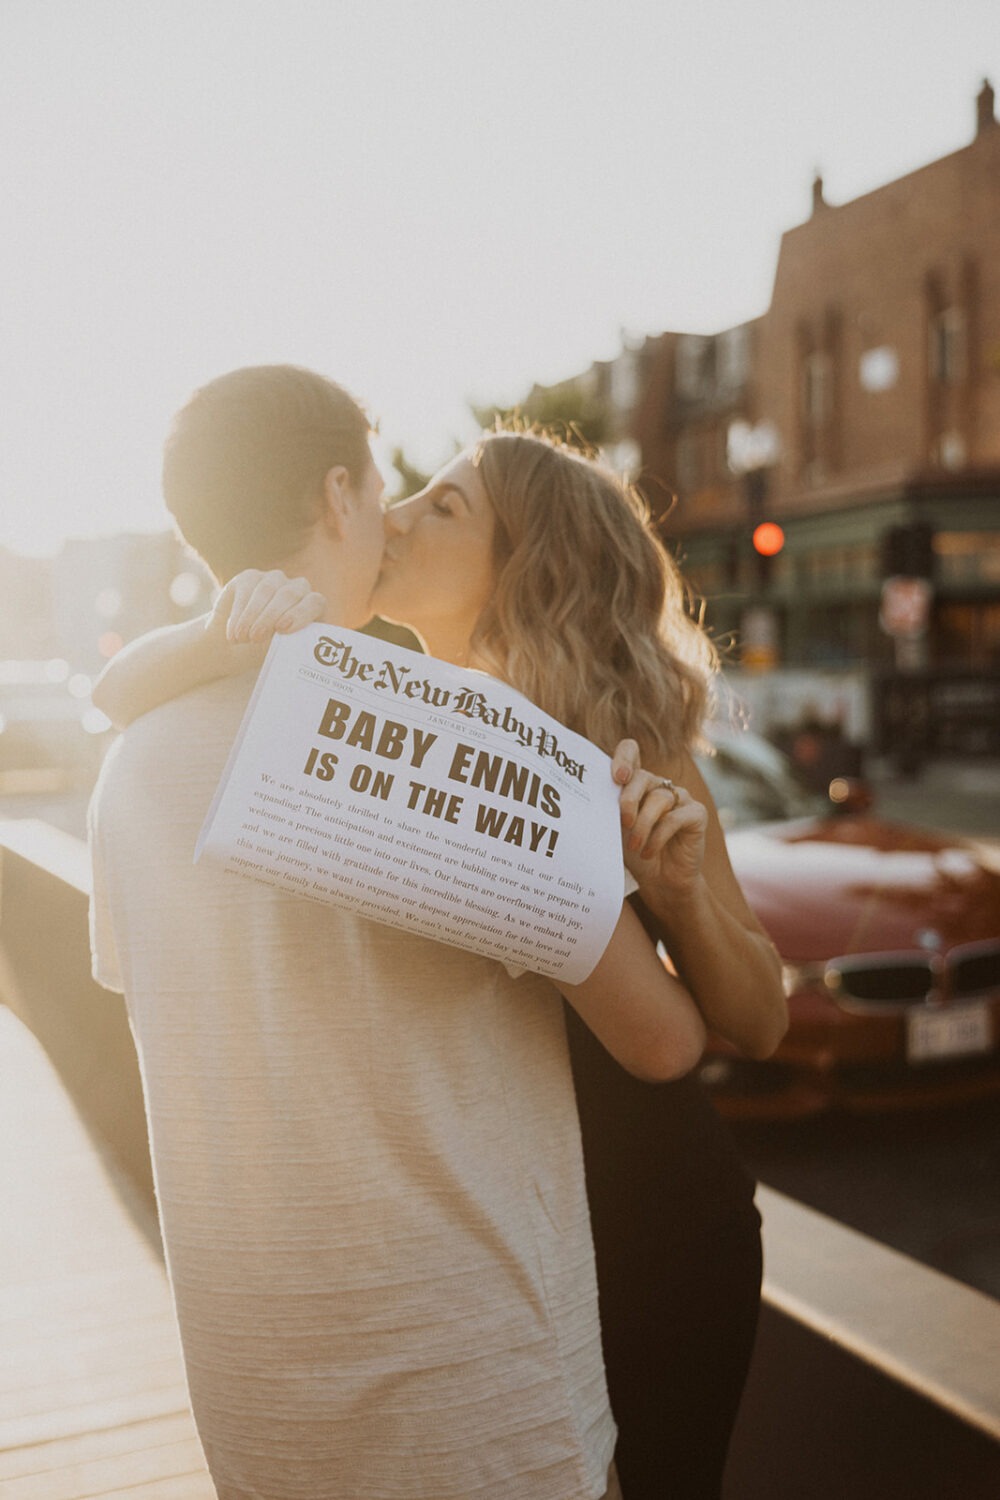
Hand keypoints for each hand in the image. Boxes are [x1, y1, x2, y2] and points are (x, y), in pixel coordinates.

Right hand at [208, 569, 327, 646]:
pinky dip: (239, 614)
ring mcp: (275, 580)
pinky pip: (247, 590)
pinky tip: (233, 633)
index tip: (282, 630)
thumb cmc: (267, 651)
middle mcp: (298, 589)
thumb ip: (291, 647)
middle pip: (288, 595)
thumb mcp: (282, 652)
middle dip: (270, 617)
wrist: (237, 645)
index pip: (315, 603)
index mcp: (313, 608)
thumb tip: (294, 654)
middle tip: (255, 638)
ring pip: (266, 591)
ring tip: (241, 638)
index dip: (300, 614)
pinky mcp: (251, 577)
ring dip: (252, 617)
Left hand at [611, 739, 707, 897]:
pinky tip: (649, 852)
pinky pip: (675, 818)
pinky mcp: (696, 813)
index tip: (617, 777)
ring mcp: (679, 797)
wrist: (660, 881)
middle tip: (623, 823)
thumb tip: (588, 803)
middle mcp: (658, 784)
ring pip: (658, 799)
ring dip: (643, 826)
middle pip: (642, 776)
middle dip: (629, 800)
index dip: (623, 757)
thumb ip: (607, 811)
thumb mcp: (615, 831)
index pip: (630, 751)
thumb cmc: (634, 853)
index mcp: (636, 782)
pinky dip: (658, 837)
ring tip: (635, 847)